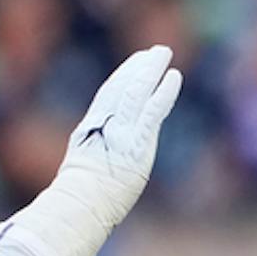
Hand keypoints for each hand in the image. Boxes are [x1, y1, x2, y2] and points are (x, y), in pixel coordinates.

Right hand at [53, 45, 183, 232]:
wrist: (82, 203)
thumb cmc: (82, 196)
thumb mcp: (87, 169)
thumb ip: (98, 156)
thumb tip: (106, 159)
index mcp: (91, 129)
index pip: (109, 96)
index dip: (123, 77)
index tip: (135, 63)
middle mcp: (105, 124)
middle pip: (123, 88)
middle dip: (139, 68)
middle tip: (155, 52)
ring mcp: (122, 131)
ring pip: (137, 91)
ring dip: (151, 70)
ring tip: (163, 52)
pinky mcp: (138, 141)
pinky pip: (153, 110)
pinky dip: (164, 92)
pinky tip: (174, 76)